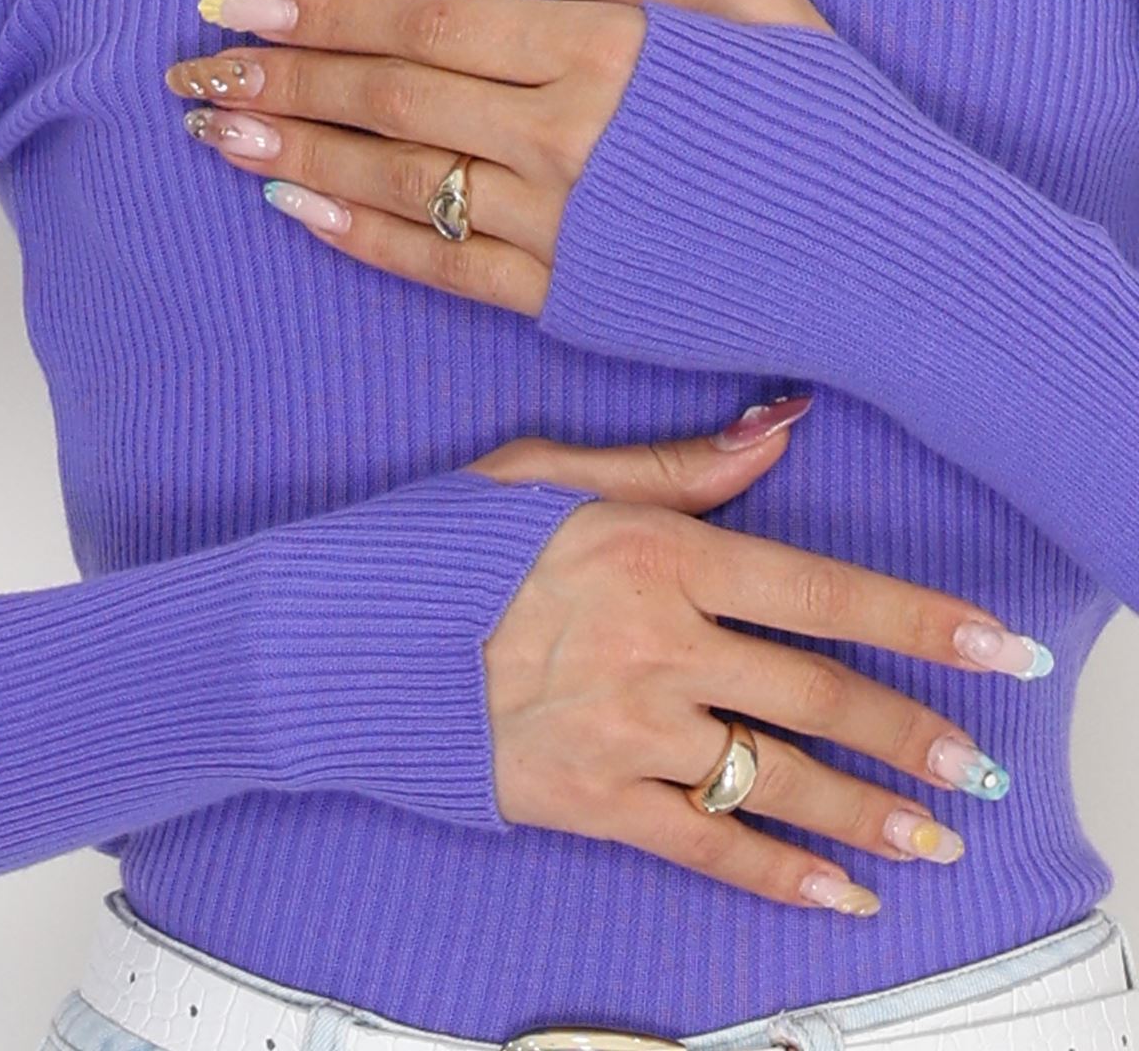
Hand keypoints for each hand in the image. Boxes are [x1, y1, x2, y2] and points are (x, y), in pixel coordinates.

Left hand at [165, 0, 834, 313]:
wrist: (892, 259)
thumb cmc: (834, 122)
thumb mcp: (750, 9)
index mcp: (605, 49)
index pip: (426, 19)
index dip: (323, 7)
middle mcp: (566, 135)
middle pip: (389, 96)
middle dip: (281, 75)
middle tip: (194, 65)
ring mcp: (562, 226)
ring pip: (396, 179)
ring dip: (294, 151)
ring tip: (214, 129)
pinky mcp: (569, 303)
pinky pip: (440, 266)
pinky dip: (361, 236)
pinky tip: (294, 209)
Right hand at [470, 406, 1044, 915]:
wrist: (330, 643)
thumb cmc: (435, 548)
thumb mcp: (546, 476)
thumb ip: (674, 464)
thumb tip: (781, 428)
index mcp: (652, 551)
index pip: (818, 588)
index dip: (917, 620)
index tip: (993, 648)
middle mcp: (652, 643)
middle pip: (814, 693)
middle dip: (911, 732)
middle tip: (978, 761)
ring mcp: (621, 731)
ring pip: (774, 780)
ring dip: (867, 814)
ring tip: (935, 837)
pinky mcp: (584, 802)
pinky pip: (703, 850)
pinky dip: (779, 878)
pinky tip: (839, 895)